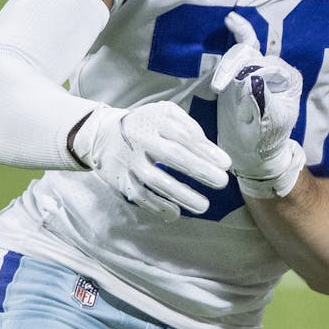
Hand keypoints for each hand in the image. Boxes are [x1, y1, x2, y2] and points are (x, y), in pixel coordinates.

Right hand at [72, 102, 230, 217]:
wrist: (102, 135)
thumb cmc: (147, 125)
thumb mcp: (167, 114)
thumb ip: (190, 128)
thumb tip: (213, 153)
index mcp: (155, 120)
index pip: (183, 135)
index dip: (205, 150)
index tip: (226, 164)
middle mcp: (140, 139)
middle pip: (171, 155)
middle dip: (198, 169)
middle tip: (221, 182)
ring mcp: (130, 161)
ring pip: (155, 180)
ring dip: (181, 194)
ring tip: (204, 205)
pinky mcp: (121, 179)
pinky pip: (140, 195)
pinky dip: (157, 206)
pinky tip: (176, 213)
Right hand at [210, 12, 306, 197]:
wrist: (254, 152)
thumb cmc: (266, 139)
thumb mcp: (267, 124)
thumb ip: (260, 99)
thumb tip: (248, 77)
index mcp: (288, 80)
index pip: (264, 66)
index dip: (244, 74)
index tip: (227, 89)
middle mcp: (277, 69)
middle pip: (252, 56)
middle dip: (232, 67)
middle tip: (219, 87)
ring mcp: (261, 68)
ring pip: (244, 51)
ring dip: (228, 63)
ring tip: (219, 85)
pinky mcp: (245, 71)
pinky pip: (243, 47)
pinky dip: (239, 33)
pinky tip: (231, 20)